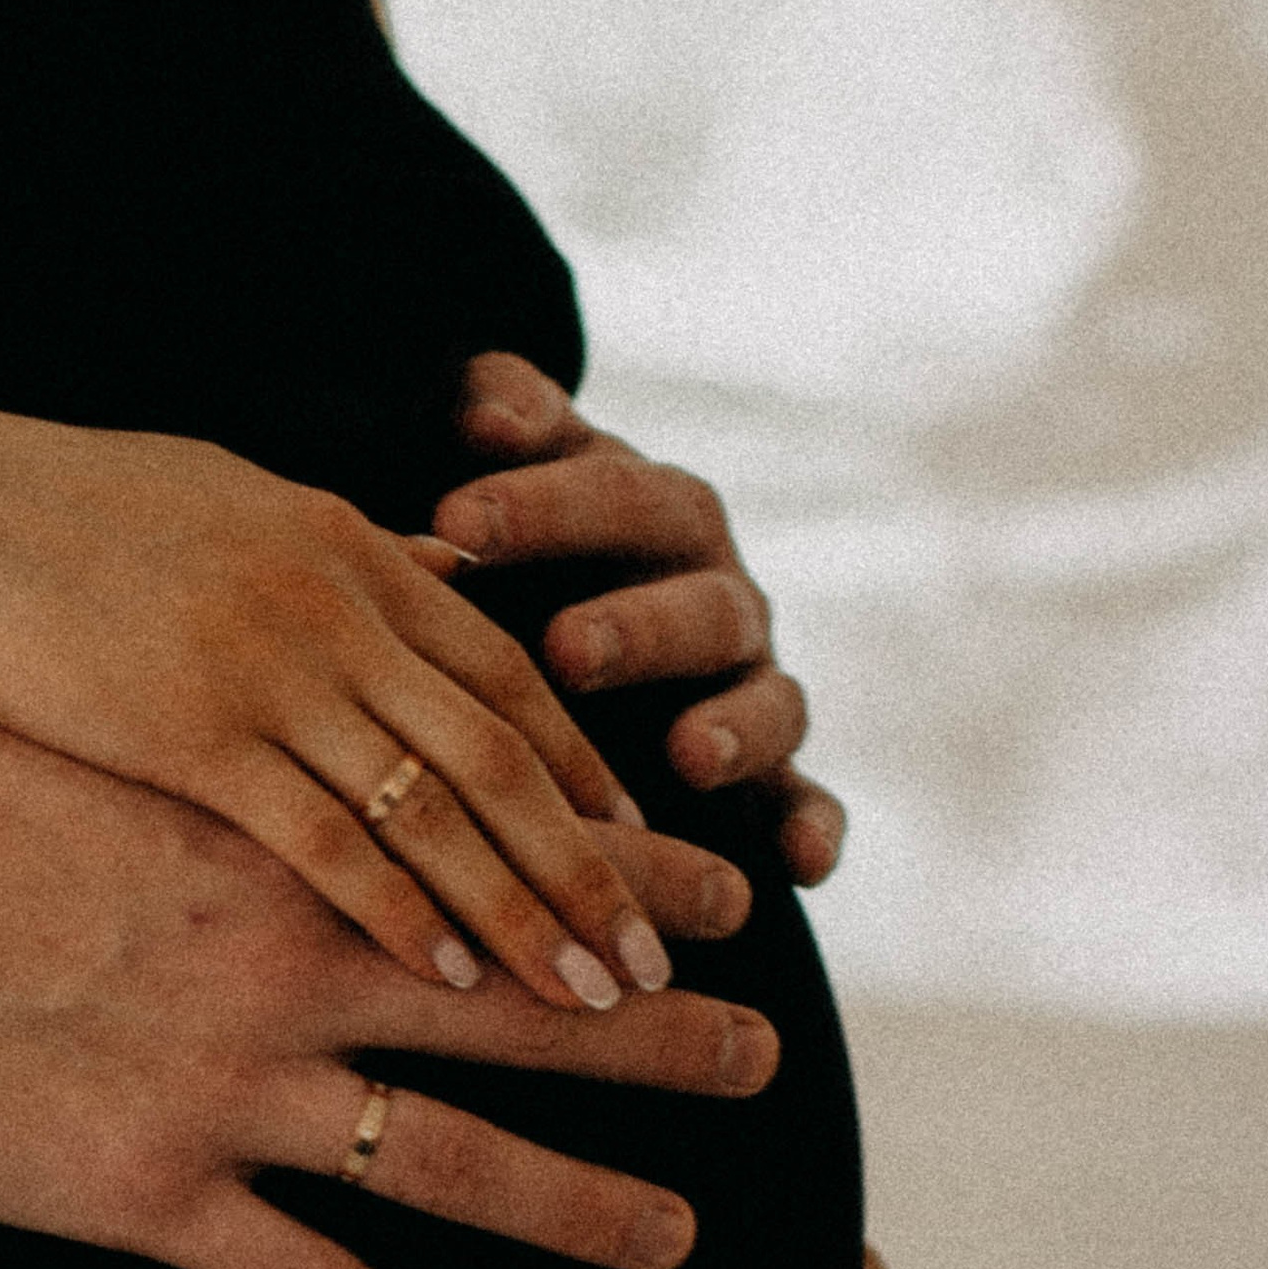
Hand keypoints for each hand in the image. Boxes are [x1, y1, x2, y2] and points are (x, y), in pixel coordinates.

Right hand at [0, 404, 684, 1018]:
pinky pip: (329, 843)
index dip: (582, 769)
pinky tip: (458, 975)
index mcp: (352, 553)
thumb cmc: (73, 511)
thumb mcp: (243, 500)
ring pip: (438, 810)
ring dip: (526, 911)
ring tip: (594, 1000)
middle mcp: (338, 611)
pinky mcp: (195, 740)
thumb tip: (453, 562)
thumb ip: (357, 550)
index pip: (505, 674)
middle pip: (501, 756)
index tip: (646, 849)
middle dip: (590, 868)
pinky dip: (403, 911)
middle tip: (660, 961)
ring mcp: (274, 675)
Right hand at [0, 693, 776, 1268]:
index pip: (507, 860)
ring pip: (453, 1166)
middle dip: (655, 1035)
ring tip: (679, 1229)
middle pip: (523, 1010)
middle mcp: (291, 972)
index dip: (629, 879)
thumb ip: (240, 712)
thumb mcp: (112, 718)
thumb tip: (335, 646)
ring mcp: (227, 1094)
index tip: (732, 891)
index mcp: (292, 845)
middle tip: (761, 1055)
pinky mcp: (147, 1194)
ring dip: (581, 1202)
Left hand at [426, 355, 847, 889]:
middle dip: (636, 626)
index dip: (539, 506)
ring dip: (736, 727)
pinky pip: (807, 799)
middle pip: (697, 601)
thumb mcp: (504, 469)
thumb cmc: (519, 538)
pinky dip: (814, 827)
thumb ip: (498, 416)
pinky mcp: (771, 773)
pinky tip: (801, 864)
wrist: (572, 612)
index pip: (610, 493)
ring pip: (768, 699)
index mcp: (655, 510)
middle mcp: (717, 594)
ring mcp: (750, 685)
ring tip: (688, 756)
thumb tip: (486, 403)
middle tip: (563, 649)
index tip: (453, 521)